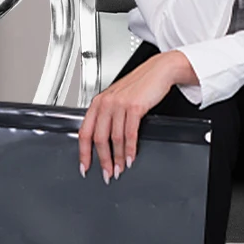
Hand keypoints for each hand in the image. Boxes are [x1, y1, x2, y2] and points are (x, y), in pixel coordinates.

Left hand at [77, 50, 194, 180]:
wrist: (159, 70)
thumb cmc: (140, 84)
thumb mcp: (118, 97)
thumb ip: (108, 115)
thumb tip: (104, 141)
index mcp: (98, 102)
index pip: (84, 132)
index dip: (83, 153)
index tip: (85, 167)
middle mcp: (106, 103)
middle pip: (99, 139)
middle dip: (103, 160)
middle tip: (107, 173)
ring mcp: (120, 104)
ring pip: (114, 139)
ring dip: (117, 158)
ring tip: (120, 169)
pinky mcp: (135, 106)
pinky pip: (130, 134)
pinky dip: (129, 149)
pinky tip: (130, 158)